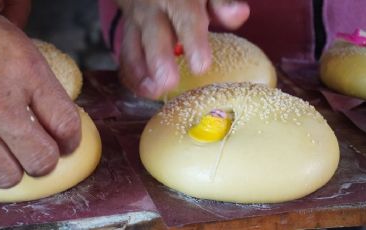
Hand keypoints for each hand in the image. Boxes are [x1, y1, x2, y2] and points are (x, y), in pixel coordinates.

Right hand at [0, 0, 80, 191]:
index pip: (66, 125)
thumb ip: (47, 73)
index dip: (72, 141)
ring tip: (7, 153)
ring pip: (5, 176)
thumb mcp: (19, 41)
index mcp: (25, 72)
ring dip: (11, 169)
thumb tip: (66, 102)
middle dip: (45, 160)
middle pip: (40, 160)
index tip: (67, 143)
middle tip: (38, 150)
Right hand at [116, 0, 249, 98]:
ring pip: (133, 47)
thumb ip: (221, 3)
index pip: (186, 18)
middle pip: (154, 35)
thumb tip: (239, 14)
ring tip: (153, 92)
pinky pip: (126, 55)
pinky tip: (144, 90)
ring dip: (141, 72)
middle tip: (168, 84)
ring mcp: (136, 21)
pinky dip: (132, 75)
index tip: (200, 67)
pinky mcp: (127, 33)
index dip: (193, 42)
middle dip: (159, 61)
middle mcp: (152, 8)